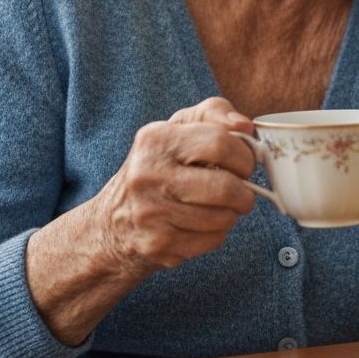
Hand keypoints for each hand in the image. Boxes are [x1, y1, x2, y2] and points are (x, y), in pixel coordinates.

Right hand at [94, 97, 257, 275]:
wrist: (113, 222)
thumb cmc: (158, 167)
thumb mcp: (178, 127)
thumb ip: (213, 113)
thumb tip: (245, 124)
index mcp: (156, 139)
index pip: (220, 143)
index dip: (244, 156)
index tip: (244, 163)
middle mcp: (148, 174)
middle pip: (225, 187)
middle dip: (245, 193)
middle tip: (242, 192)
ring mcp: (151, 212)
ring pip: (223, 217)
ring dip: (232, 214)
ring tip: (218, 206)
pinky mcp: (158, 244)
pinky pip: (212, 240)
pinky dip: (217, 233)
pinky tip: (201, 224)